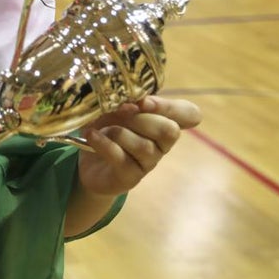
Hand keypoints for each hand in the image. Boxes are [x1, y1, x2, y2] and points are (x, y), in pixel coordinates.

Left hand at [76, 95, 201, 199]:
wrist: (89, 162)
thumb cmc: (107, 128)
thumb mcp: (114, 108)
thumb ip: (124, 100)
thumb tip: (131, 102)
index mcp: (163, 121)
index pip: (189, 114)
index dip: (170, 107)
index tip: (144, 102)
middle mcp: (161, 144)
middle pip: (169, 131)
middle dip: (140, 118)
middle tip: (119, 111)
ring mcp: (148, 162)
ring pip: (145, 146)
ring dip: (118, 132)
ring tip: (100, 129)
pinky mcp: (130, 177)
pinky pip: (121, 158)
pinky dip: (104, 144)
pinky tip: (92, 135)